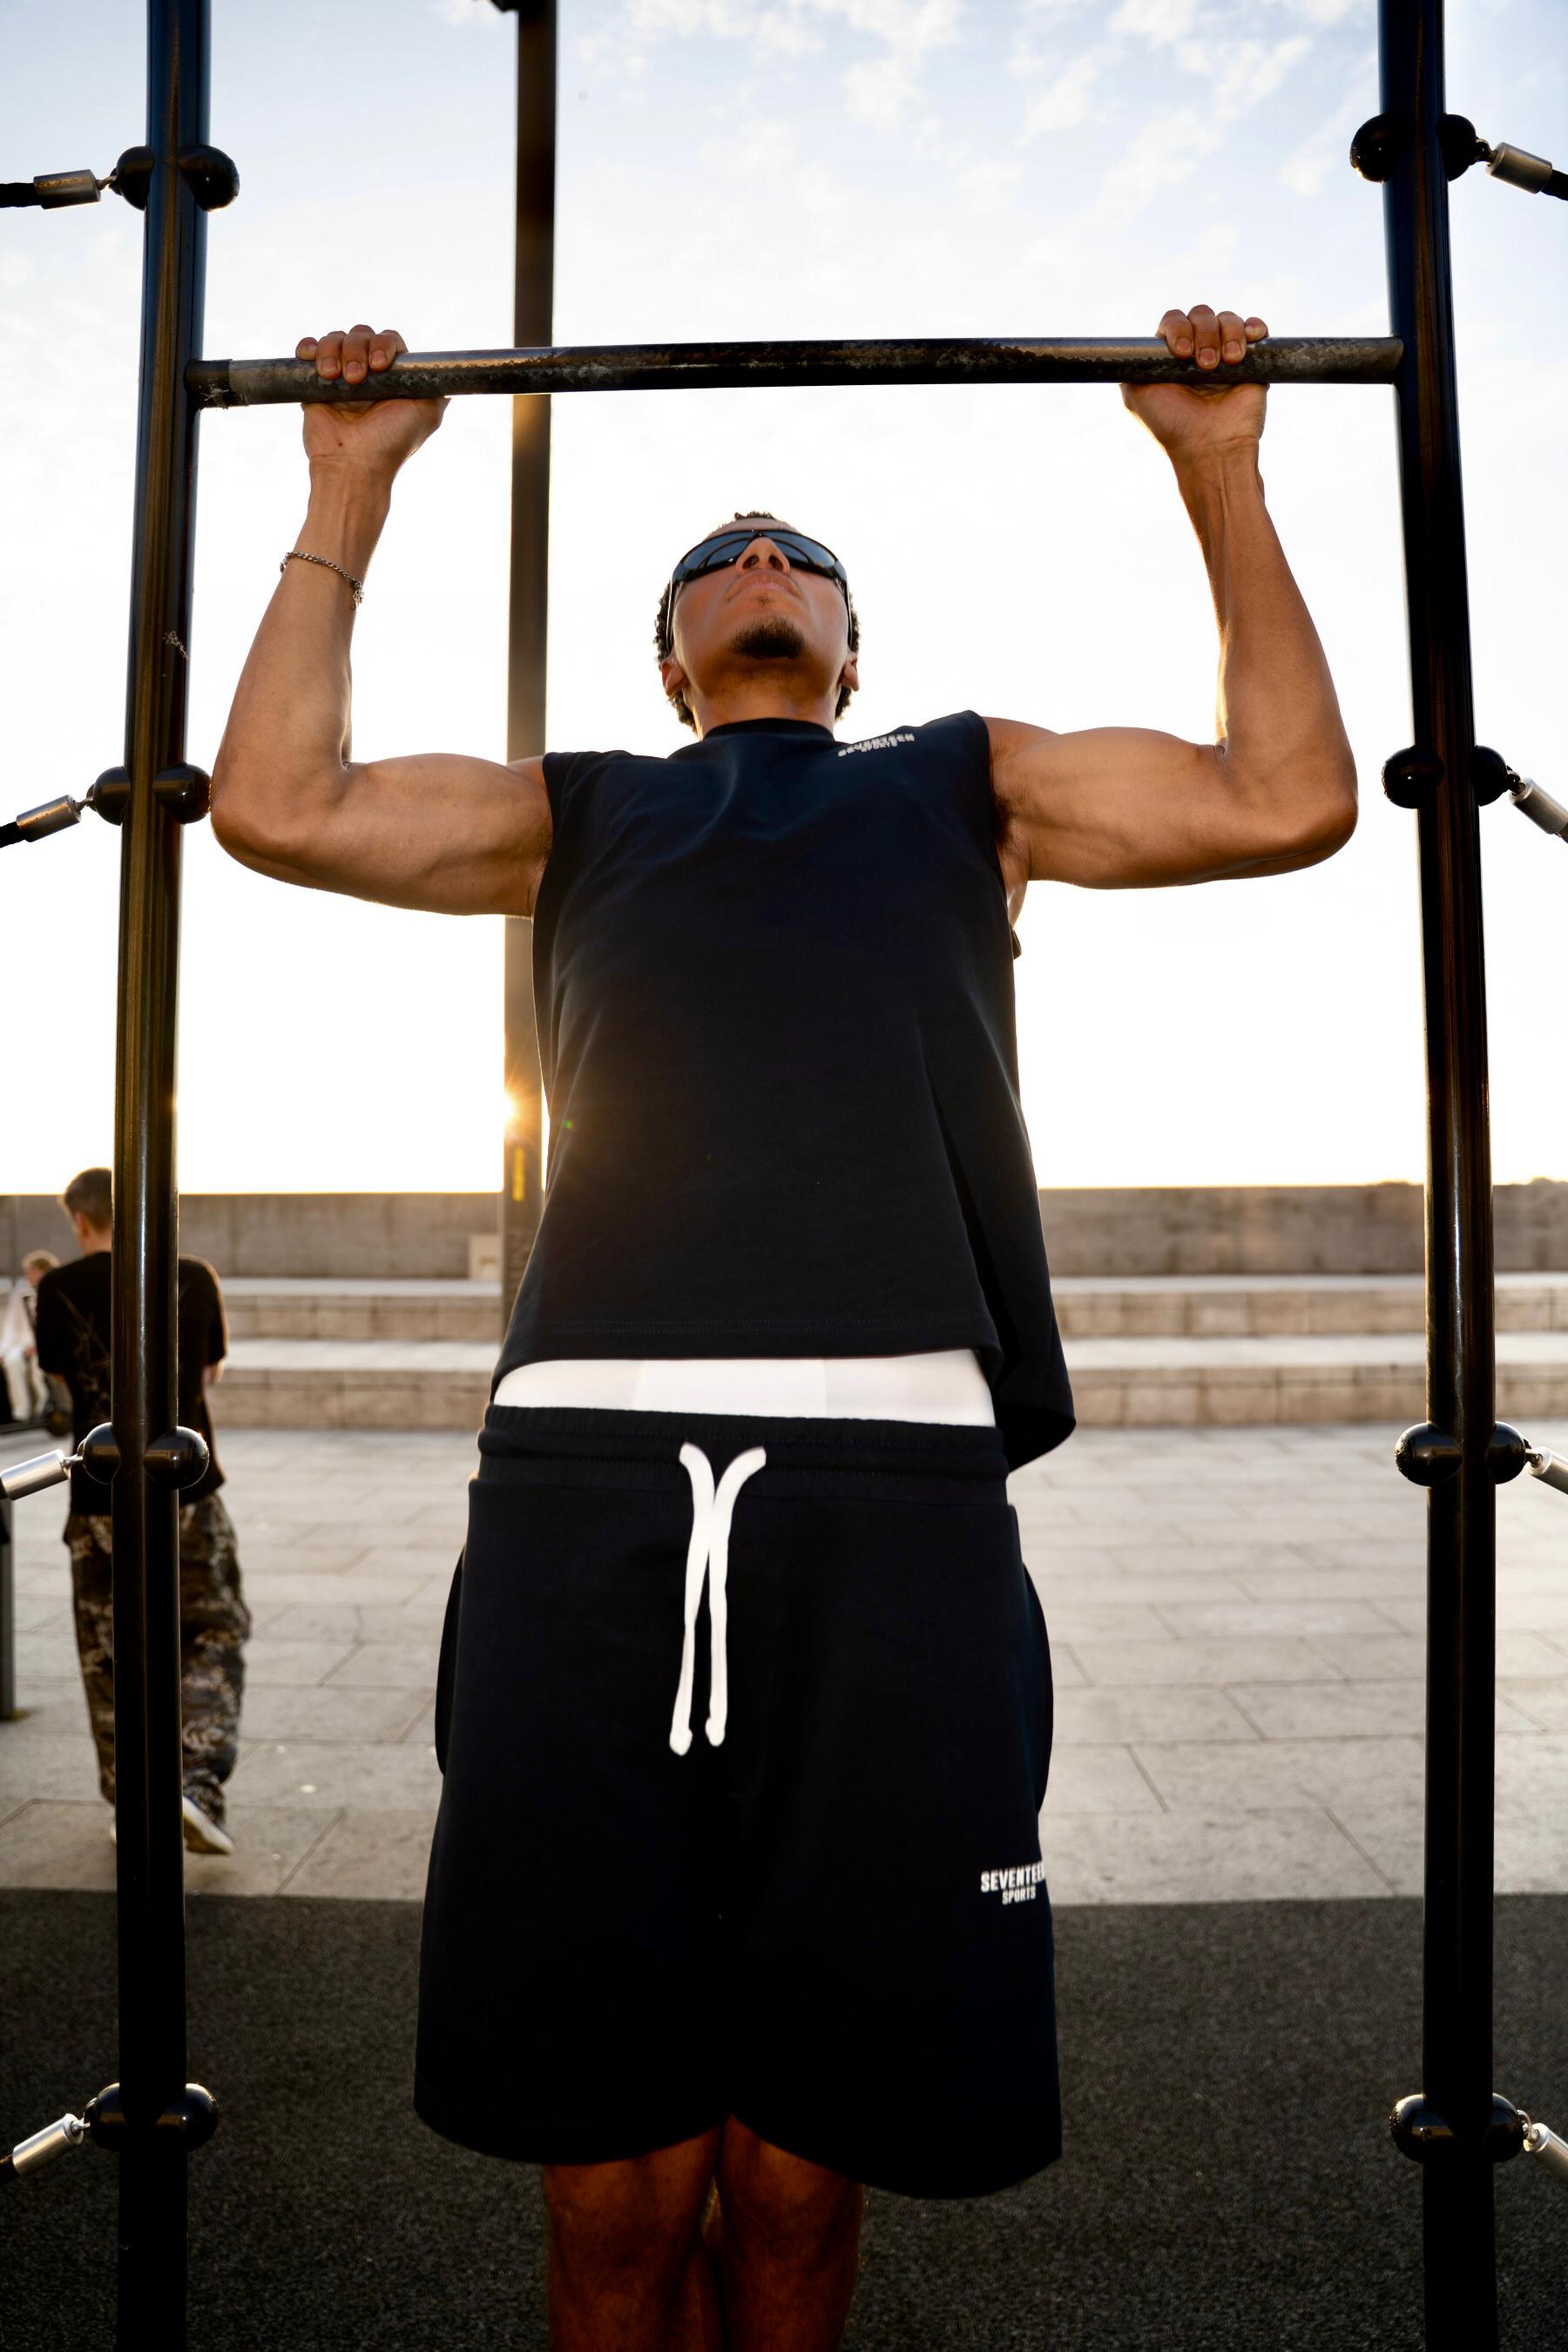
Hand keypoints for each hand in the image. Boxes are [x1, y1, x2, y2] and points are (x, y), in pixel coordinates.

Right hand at [297, 325, 447, 479]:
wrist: (354, 465)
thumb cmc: (391, 443)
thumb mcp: (428, 413)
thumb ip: (438, 387)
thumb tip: (448, 372)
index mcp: (391, 378)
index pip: (388, 340)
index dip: (383, 345)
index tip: (379, 366)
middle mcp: (367, 374)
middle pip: (361, 334)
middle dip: (357, 350)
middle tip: (357, 380)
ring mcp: (340, 376)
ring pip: (335, 338)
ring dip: (333, 351)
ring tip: (334, 377)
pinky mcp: (314, 383)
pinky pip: (309, 349)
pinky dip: (309, 347)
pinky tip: (311, 358)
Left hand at [1121, 304, 1267, 462]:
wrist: (1211, 448)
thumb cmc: (1172, 426)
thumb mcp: (1135, 395)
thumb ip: (1130, 365)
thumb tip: (1133, 347)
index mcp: (1172, 357)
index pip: (1174, 321)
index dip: (1178, 328)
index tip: (1182, 353)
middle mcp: (1198, 352)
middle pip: (1201, 314)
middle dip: (1204, 334)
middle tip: (1205, 366)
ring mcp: (1225, 355)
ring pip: (1228, 319)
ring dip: (1228, 335)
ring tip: (1228, 364)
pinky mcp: (1252, 361)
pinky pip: (1255, 328)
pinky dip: (1253, 328)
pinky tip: (1250, 340)